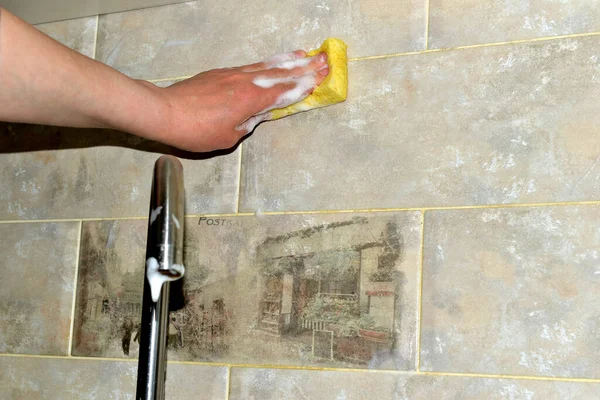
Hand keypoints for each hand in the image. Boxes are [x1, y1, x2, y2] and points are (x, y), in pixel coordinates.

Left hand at [147, 51, 328, 151]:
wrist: (166, 112)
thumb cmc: (197, 130)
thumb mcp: (228, 137)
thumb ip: (247, 124)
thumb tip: (255, 116)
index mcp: (252, 99)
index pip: (285, 91)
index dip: (305, 84)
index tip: (323, 76)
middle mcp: (246, 81)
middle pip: (281, 73)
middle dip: (304, 68)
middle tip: (324, 60)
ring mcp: (232, 74)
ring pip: (266, 65)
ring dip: (287, 60)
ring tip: (304, 54)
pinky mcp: (220, 73)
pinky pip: (250, 66)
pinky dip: (266, 63)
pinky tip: (271, 63)